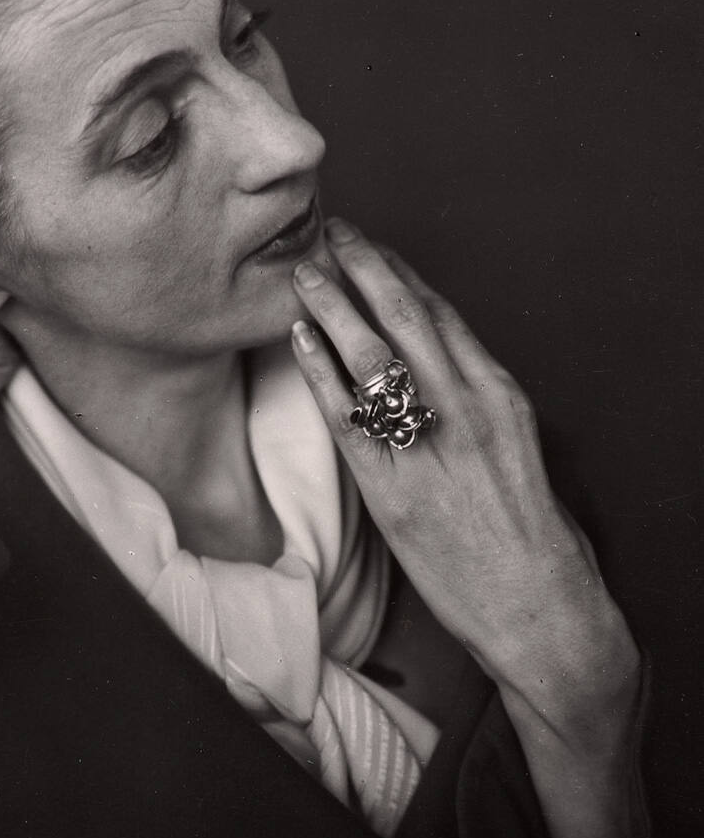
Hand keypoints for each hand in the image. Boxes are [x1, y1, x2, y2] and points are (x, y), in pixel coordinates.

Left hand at [290, 219, 635, 720]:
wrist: (539, 605)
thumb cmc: (533, 532)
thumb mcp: (520, 449)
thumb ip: (479, 404)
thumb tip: (441, 371)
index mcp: (499, 393)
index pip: (440, 314)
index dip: (399, 273)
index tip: (372, 247)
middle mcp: (466, 405)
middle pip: (404, 316)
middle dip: (363, 266)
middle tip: (331, 232)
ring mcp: (427, 443)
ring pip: (372, 352)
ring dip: (333, 304)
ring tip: (303, 271)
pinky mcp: (392, 486)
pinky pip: (346, 414)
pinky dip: (318, 369)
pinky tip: (298, 337)